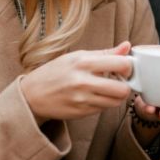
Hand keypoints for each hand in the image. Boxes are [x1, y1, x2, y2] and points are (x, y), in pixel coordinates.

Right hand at [20, 42, 134, 122]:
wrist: (32, 94)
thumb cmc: (55, 72)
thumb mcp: (77, 56)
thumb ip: (105, 53)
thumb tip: (127, 46)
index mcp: (83, 62)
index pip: (121, 64)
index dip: (128, 67)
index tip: (124, 68)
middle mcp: (83, 82)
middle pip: (122, 89)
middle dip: (125, 86)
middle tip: (119, 82)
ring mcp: (82, 100)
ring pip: (115, 102)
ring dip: (115, 96)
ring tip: (106, 89)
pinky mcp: (81, 113)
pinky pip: (103, 109)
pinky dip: (103, 103)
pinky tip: (94, 96)